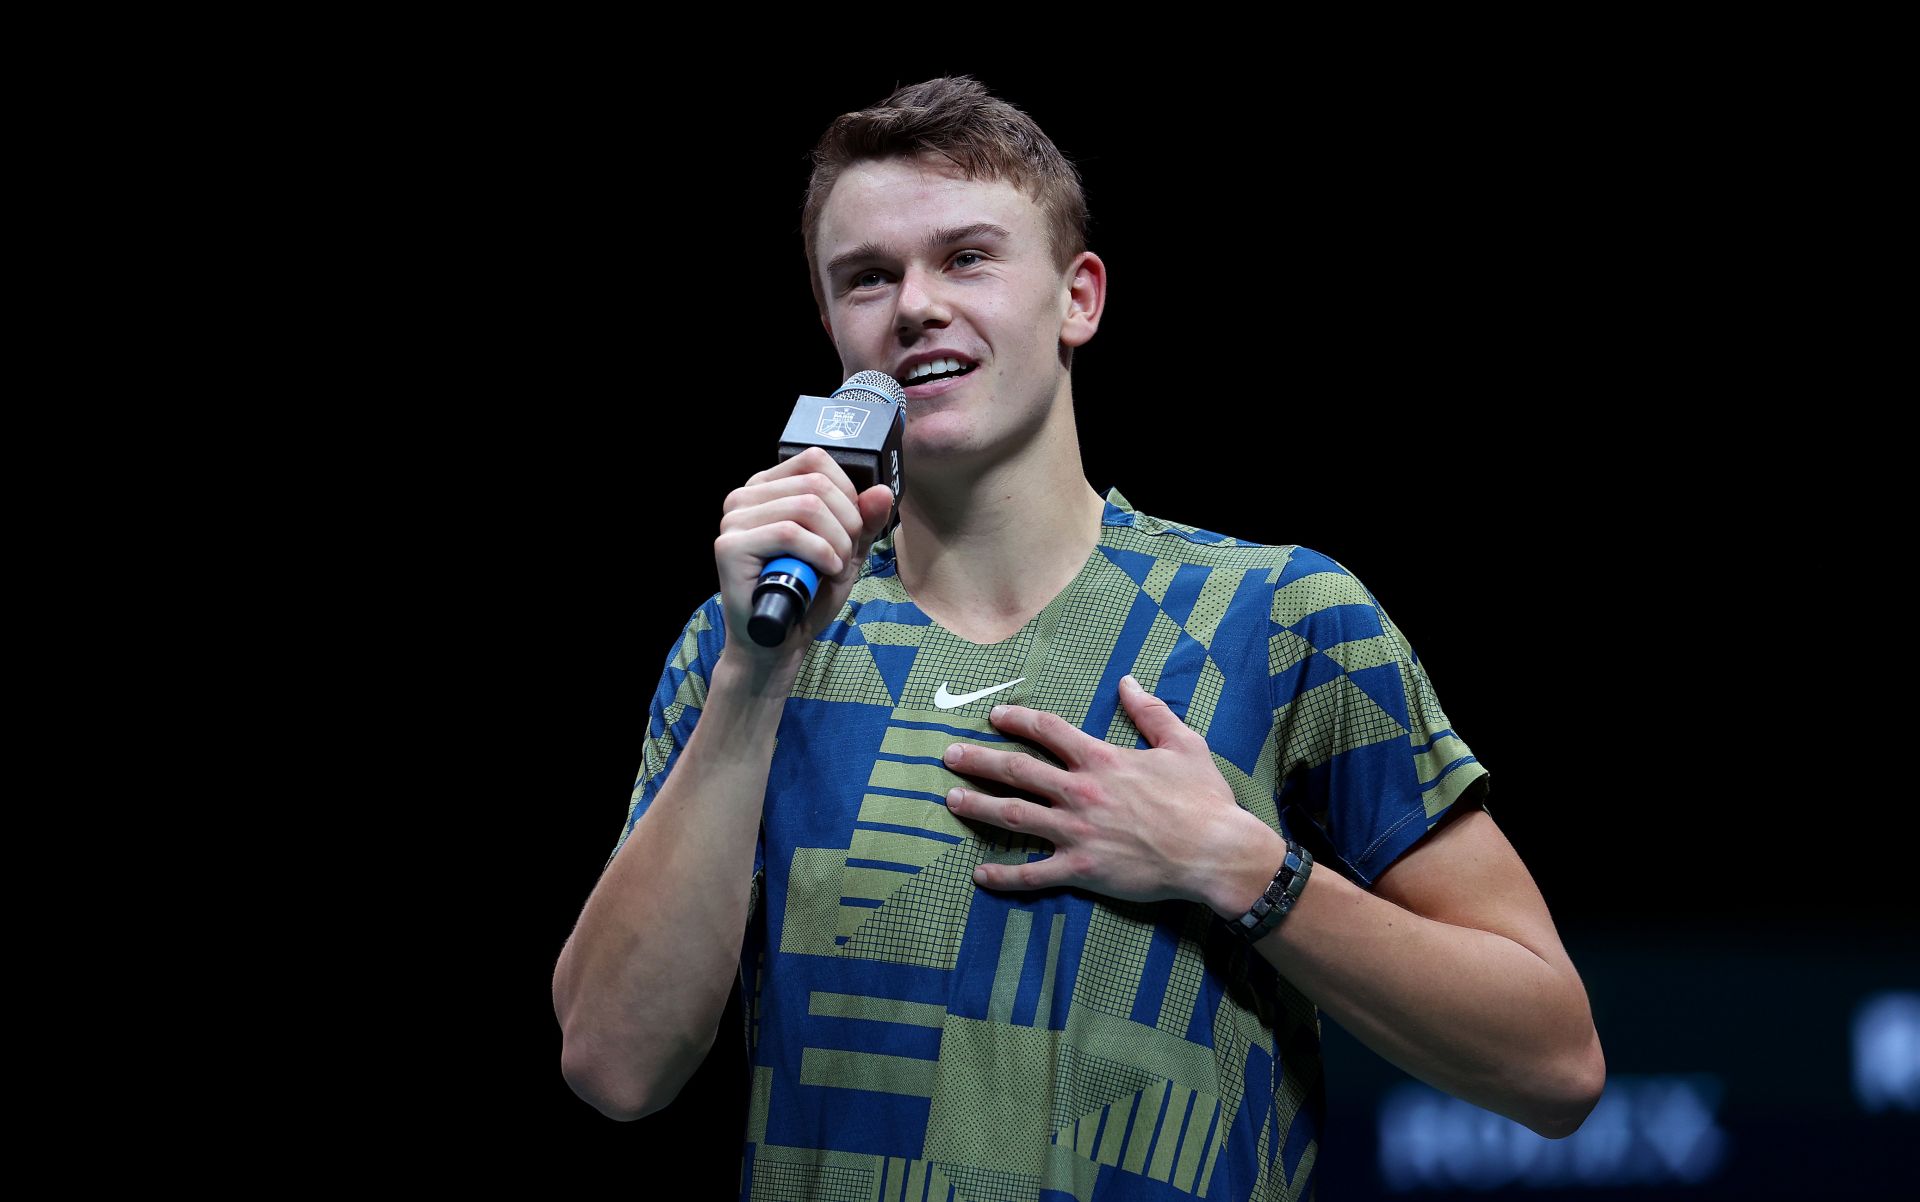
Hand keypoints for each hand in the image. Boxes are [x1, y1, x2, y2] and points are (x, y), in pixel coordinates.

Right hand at [714, 447, 894, 663]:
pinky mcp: (730, 546)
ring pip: (807, 507)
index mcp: (767, 488)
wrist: (778, 642)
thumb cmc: (807, 594)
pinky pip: (790, 533)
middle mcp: (745, 497)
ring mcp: (734, 520)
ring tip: (833, 569)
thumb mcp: (845, 551)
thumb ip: (864, 521)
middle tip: (844, 559)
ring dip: (836, 543)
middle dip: (846, 525)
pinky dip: (820, 554)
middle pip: (817, 484)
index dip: (847, 494)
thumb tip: (881, 492)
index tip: (851, 531)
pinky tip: (824, 572)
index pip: (816, 460)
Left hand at [942, 675, 1282, 911]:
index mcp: (1102, 760)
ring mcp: (1077, 832)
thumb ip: (1151, 712)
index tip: (995, 717)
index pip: (1047, 730)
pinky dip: (1005, 875)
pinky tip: (980, 873)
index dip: (1017, 720)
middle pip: (1017, 770)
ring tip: (951, 800)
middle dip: (979, 760)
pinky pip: (1034, 873)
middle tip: (949, 755)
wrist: (1215, 852)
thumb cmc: (1203, 799)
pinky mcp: (1082, 869)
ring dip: (979, 807)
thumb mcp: (1183, 744)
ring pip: (1015, 816)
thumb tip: (1128, 682)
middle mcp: (1081, 792)